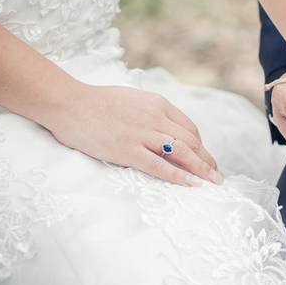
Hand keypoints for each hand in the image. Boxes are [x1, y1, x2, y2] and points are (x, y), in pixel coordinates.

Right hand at [41, 83, 222, 186]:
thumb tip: (164, 130)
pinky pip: (159, 166)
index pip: (189, 128)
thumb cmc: (96, 102)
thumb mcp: (132, 99)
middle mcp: (155, 118)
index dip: (201, 146)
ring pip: (182, 153)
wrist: (68, 103)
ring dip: (201, 170)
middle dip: (207, 160)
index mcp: (157, 104)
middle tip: (217, 176)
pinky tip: (191, 185)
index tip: (205, 158)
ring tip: (213, 182)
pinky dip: (179, 176)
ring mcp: (142, 134)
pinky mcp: (127, 150)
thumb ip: (150, 113)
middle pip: (191, 141)